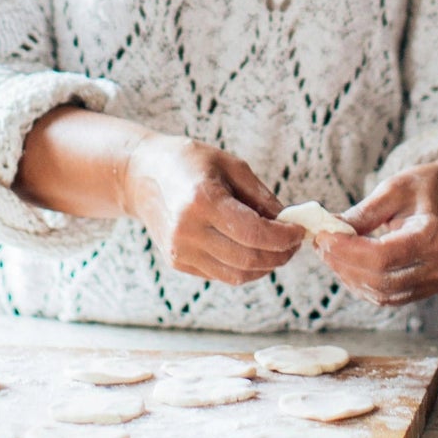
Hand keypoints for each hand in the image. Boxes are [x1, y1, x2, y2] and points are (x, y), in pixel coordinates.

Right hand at [121, 135, 303, 285]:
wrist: (139, 176)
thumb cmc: (188, 162)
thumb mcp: (230, 165)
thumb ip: (261, 195)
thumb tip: (288, 222)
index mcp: (202, 200)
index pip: (254, 233)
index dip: (284, 237)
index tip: (298, 231)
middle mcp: (188, 230)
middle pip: (248, 258)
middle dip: (280, 255)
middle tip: (293, 243)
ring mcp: (180, 250)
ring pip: (237, 274)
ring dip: (265, 266)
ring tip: (277, 248)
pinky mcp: (177, 262)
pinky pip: (222, 275)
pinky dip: (245, 268)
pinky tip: (253, 251)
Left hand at [314, 155, 437, 306]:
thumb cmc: (423, 188)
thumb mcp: (392, 189)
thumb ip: (361, 214)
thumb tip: (327, 229)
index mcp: (433, 237)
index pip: (383, 257)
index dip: (347, 251)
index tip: (323, 235)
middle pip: (379, 280)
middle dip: (343, 263)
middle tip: (319, 242)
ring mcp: (433, 283)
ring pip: (380, 294)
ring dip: (348, 275)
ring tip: (328, 250)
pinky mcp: (422, 289)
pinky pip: (385, 296)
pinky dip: (360, 282)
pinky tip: (344, 262)